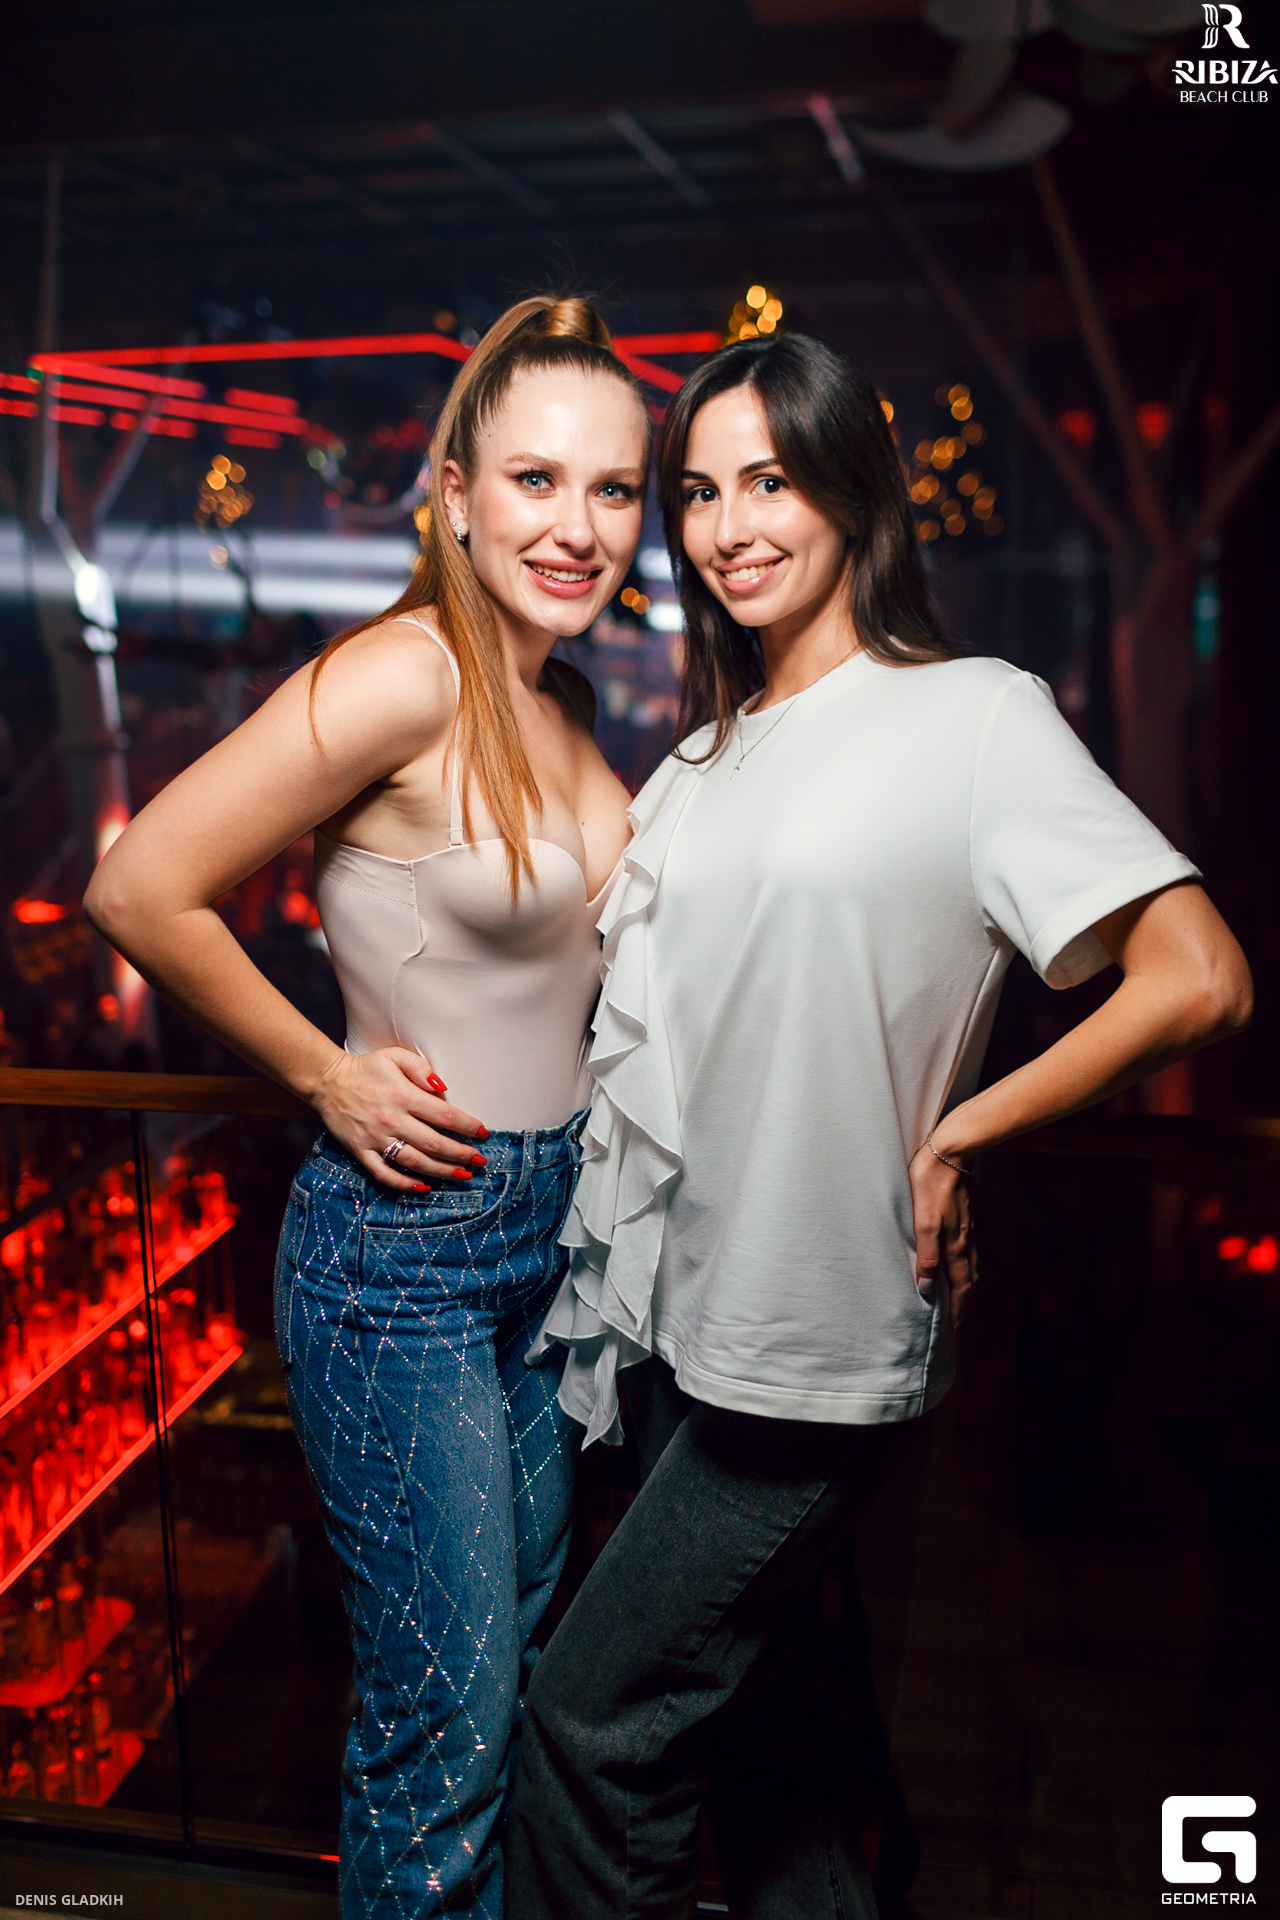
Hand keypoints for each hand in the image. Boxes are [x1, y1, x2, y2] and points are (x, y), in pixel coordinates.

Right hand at [313, 1047, 487, 1191]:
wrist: (327, 1081)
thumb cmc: (366, 1068)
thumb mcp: (395, 1056)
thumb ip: (421, 1068)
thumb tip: (442, 1088)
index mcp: (403, 1096)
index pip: (444, 1116)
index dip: (467, 1126)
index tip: (482, 1133)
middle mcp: (392, 1120)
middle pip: (434, 1144)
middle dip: (462, 1154)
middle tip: (480, 1160)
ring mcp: (375, 1138)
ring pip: (415, 1162)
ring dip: (442, 1171)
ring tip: (463, 1175)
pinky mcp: (361, 1151)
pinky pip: (384, 1174)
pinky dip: (405, 1184)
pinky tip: (424, 1186)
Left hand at [908, 1141, 976, 1328]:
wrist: (951, 1150)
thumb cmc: (930, 1183)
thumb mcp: (923, 1220)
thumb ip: (926, 1253)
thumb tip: (926, 1285)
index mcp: (956, 1244)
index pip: (960, 1286)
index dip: (957, 1308)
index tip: (952, 1327)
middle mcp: (966, 1239)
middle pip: (969, 1279)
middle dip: (963, 1301)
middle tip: (955, 1318)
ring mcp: (968, 1226)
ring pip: (970, 1264)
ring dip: (964, 1284)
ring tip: (954, 1296)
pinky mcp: (965, 1214)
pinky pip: (967, 1248)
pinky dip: (963, 1264)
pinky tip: (954, 1260)